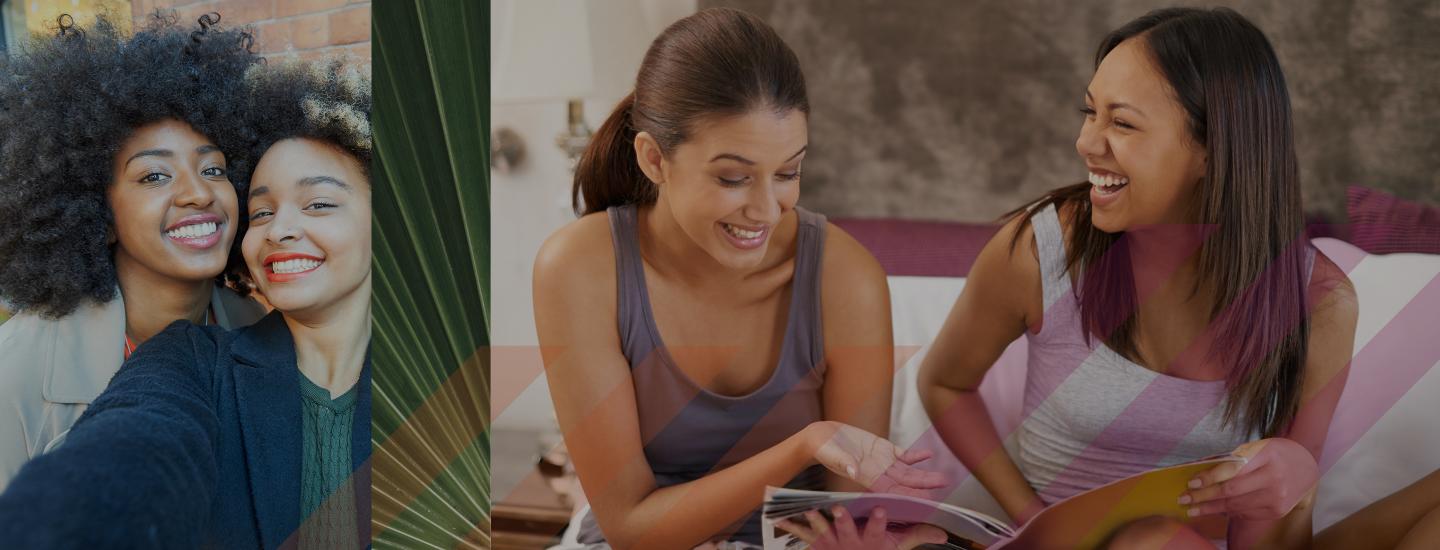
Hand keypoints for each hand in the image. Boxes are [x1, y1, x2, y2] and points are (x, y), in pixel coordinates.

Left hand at [776, 505, 947, 549]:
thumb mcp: (897, 548)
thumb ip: (917, 536)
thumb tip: (943, 533)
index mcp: (872, 542)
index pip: (879, 531)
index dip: (880, 521)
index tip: (883, 508)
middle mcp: (852, 544)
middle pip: (847, 531)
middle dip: (842, 520)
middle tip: (838, 507)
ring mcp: (833, 545)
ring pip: (821, 532)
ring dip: (813, 521)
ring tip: (805, 510)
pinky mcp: (817, 544)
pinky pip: (801, 536)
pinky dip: (791, 526)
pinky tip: (779, 517)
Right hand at [807, 421, 948, 496]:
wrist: (821, 438)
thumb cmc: (823, 449)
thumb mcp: (831, 455)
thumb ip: (843, 462)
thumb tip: (853, 470)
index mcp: (866, 478)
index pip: (892, 492)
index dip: (908, 496)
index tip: (924, 500)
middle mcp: (878, 473)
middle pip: (905, 483)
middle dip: (924, 486)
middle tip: (942, 486)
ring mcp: (882, 462)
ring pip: (908, 472)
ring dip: (924, 475)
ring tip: (942, 477)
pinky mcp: (882, 449)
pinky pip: (903, 455)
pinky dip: (916, 456)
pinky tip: (928, 455)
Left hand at [1180, 438, 1317, 519]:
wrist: (1307, 469)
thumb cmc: (1275, 454)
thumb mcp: (1257, 447)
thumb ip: (1234, 458)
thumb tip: (1203, 472)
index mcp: (1267, 456)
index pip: (1232, 470)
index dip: (1209, 478)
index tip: (1191, 483)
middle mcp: (1274, 479)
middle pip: (1231, 491)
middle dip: (1204, 496)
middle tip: (1184, 499)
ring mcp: (1277, 498)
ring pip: (1236, 506)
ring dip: (1211, 508)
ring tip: (1193, 509)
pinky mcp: (1277, 511)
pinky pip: (1246, 512)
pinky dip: (1228, 512)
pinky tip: (1215, 510)